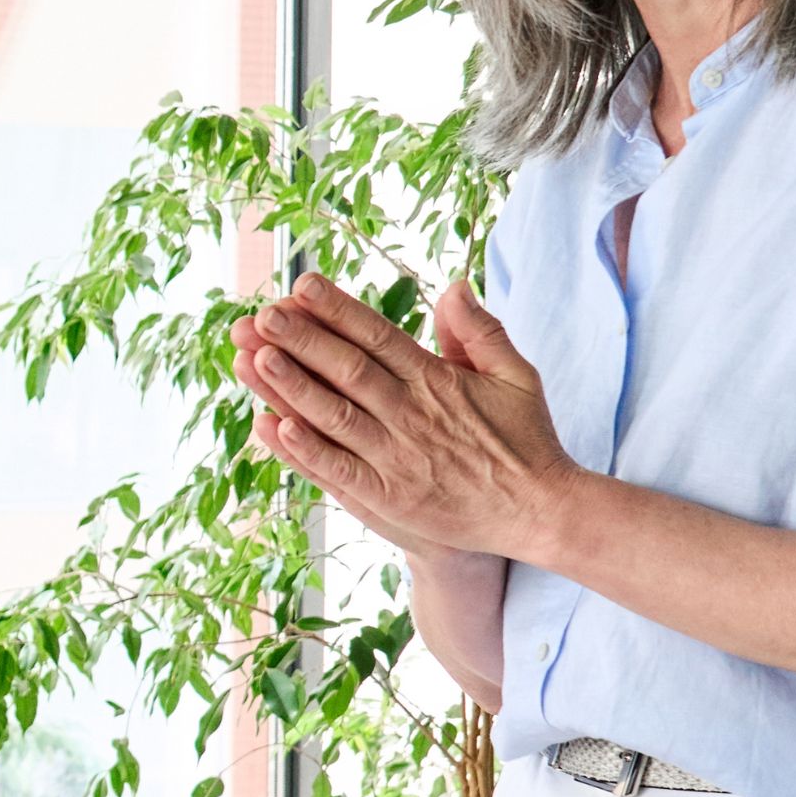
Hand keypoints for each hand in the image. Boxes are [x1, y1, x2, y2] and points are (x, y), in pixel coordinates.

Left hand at [227, 274, 580, 561]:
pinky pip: (338, 470)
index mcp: (437, 380)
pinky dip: (305, 450)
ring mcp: (397, 458)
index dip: (337, 309)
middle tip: (261, 316)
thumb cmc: (525, 439)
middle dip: (301, 341)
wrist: (542, 512)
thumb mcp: (516, 375)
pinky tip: (273, 427)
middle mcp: (412, 415)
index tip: (302, 285)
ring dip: (291, 387)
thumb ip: (480, 331)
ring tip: (253, 359)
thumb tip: (453, 285)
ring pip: (334, 416)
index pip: (378, 336)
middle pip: (347, 370)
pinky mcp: (388, 498)